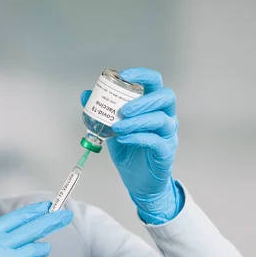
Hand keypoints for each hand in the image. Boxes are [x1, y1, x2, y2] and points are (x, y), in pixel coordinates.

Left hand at [80, 67, 182, 223]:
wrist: (139, 181)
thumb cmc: (130, 151)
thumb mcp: (112, 128)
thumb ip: (102, 111)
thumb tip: (86, 95)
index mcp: (154, 105)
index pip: (155, 82)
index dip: (142, 75)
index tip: (124, 75)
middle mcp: (166, 116)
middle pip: (165, 97)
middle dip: (143, 101)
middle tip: (123, 109)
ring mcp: (169, 134)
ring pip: (161, 120)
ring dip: (137, 121)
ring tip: (117, 127)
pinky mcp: (166, 152)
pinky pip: (156, 141)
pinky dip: (138, 138)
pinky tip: (123, 139)